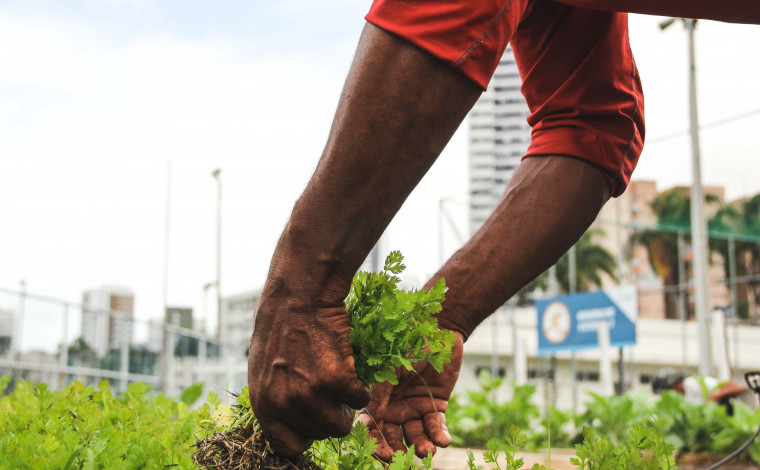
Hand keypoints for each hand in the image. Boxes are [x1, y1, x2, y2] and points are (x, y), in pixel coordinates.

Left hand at [248, 289, 370, 458]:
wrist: (299, 296)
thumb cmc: (281, 327)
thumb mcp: (263, 368)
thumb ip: (274, 398)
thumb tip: (290, 420)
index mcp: (263, 403)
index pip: (287, 447)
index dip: (305, 437)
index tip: (315, 425)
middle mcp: (284, 403)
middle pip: (319, 434)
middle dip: (330, 418)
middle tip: (334, 397)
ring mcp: (310, 393)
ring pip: (341, 424)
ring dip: (348, 408)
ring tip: (346, 388)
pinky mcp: (336, 379)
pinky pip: (360, 399)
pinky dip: (363, 389)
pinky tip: (355, 372)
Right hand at [357, 332, 462, 460]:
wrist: (436, 329)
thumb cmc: (406, 342)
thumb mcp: (388, 368)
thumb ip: (378, 395)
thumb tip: (364, 424)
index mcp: (379, 399)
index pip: (374, 427)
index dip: (376, 443)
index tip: (382, 454)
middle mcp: (395, 407)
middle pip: (394, 437)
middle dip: (398, 450)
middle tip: (403, 460)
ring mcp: (416, 407)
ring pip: (416, 435)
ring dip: (421, 446)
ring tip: (427, 452)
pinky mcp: (436, 405)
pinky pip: (437, 426)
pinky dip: (440, 435)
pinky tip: (443, 441)